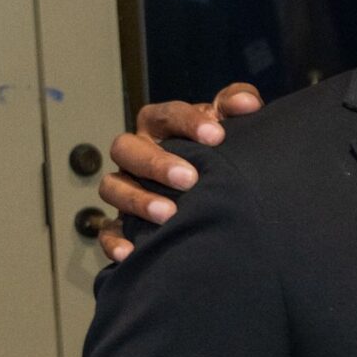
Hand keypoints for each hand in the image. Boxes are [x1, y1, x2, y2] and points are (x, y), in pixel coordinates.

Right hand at [96, 83, 263, 259]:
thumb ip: (236, 105)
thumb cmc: (215, 152)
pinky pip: (107, 231)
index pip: (165, 115)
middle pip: (127, 148)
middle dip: (156, 163)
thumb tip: (249, 104)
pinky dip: (115, 241)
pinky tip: (131, 253)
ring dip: (138, 200)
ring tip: (169, 214)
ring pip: (113, 187)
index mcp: (159, 126)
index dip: (188, 122)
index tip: (216, 136)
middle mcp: (136, 153)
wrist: (210, 192)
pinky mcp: (121, 220)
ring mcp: (125, 186)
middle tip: (189, 179)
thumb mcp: (224, 125)